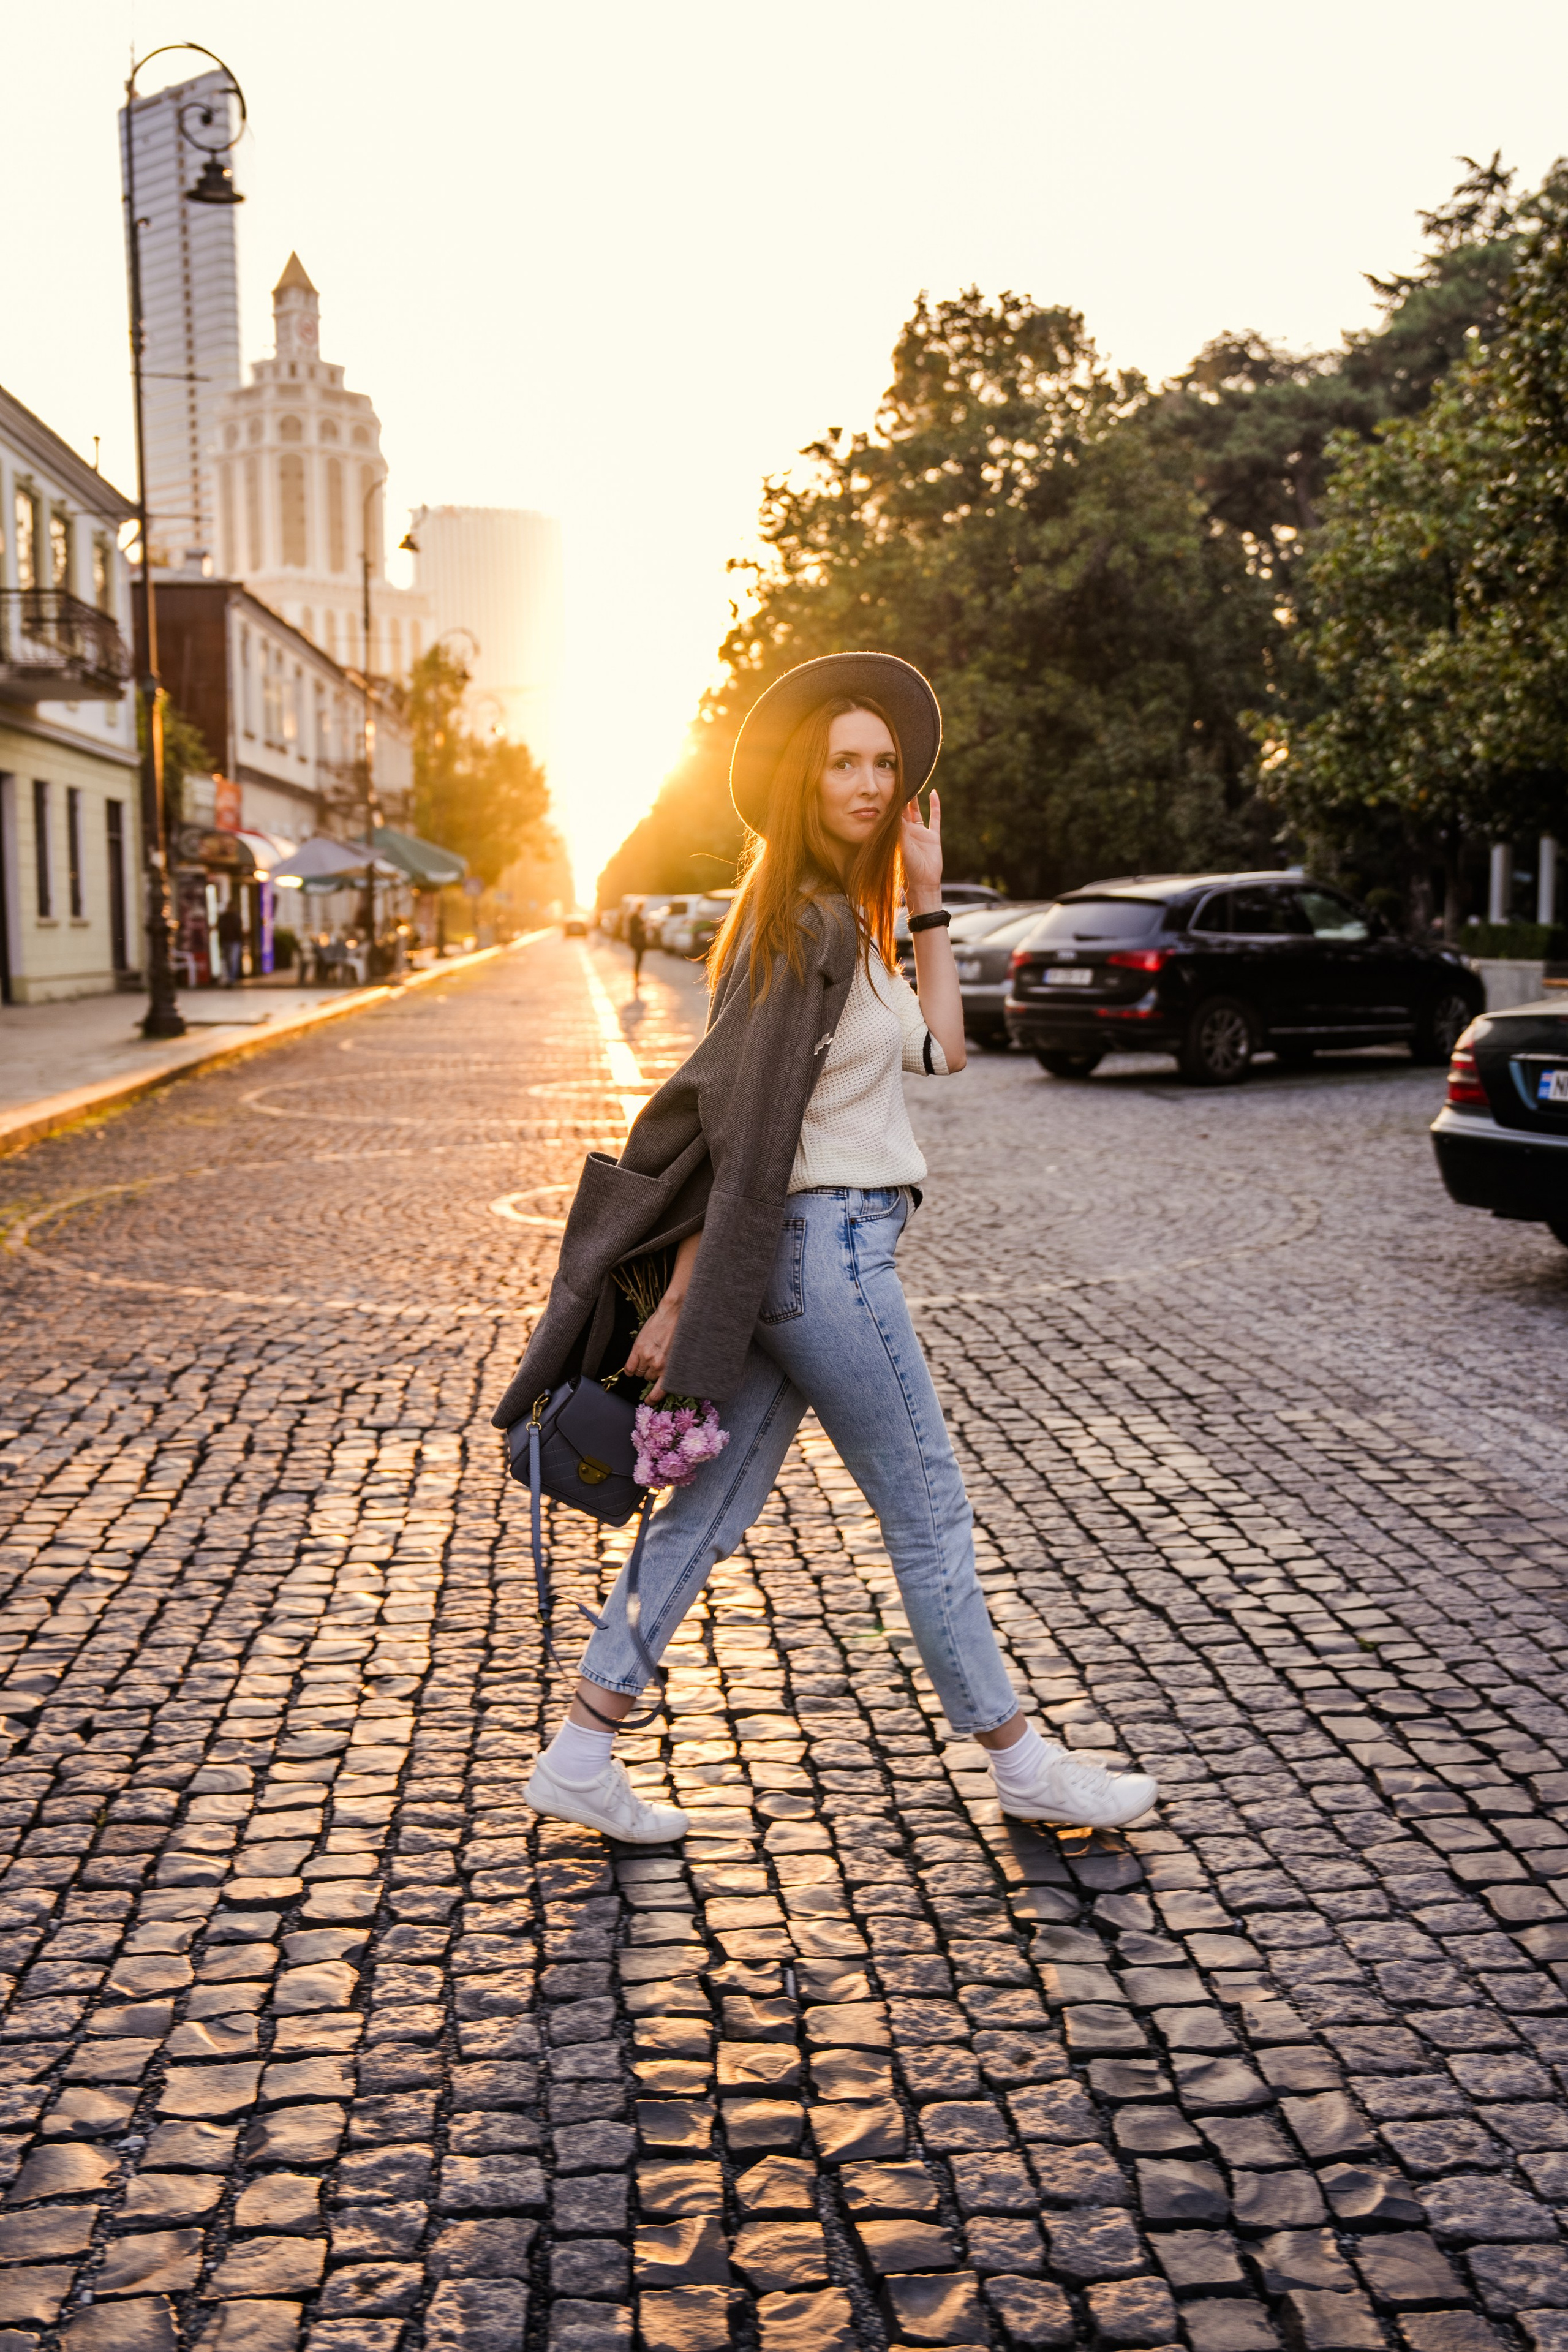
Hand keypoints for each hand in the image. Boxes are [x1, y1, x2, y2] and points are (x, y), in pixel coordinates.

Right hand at [624, 1293, 680, 1401]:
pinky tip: (631, 1370)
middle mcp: (658, 1365)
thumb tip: (663, 1376)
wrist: (674, 1314)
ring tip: (647, 1359)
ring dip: (642, 1369)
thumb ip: (671, 1366)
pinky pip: (629, 1367)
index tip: (649, 1402)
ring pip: (640, 1373)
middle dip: (651, 1373)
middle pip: (649, 1378)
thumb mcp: (679, 1353)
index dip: (652, 1399)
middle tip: (655, 1364)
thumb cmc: (680, 1332)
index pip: (659, 1392)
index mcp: (671, 1369)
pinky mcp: (638, 1349)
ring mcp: (647, 1357)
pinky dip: (629, 1370)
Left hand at [901, 787, 944, 908]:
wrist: (924, 883)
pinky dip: (935, 805)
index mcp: (898, 833)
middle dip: (901, 795)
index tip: (887, 784)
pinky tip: (933, 792)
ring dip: (916, 798)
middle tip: (899, 777)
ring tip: (914, 781)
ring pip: (917, 811)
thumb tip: (895, 812)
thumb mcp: (903, 847)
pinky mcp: (933, 836)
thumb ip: (901, 831)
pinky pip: (934, 817)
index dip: (890, 799)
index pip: (892, 812)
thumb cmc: (910, 868)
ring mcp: (920, 833)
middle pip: (903, 809)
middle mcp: (907, 831)